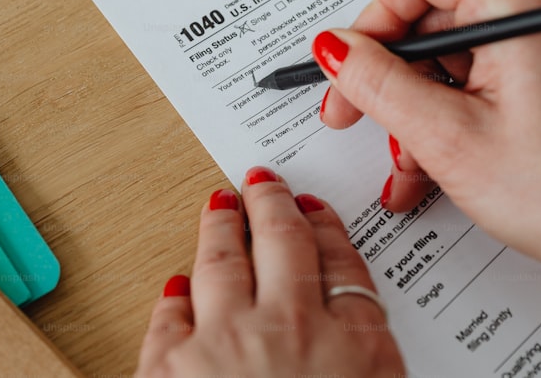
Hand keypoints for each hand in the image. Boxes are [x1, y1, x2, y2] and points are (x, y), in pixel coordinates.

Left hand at [136, 166, 403, 377]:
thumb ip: (370, 361)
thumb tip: (361, 340)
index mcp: (357, 348)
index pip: (345, 266)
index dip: (328, 230)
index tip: (317, 210)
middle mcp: (291, 329)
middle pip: (284, 244)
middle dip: (272, 204)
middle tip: (265, 182)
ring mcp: (226, 342)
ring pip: (222, 262)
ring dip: (220, 227)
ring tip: (220, 204)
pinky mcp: (172, 368)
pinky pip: (170, 320)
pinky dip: (175, 299)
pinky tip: (176, 286)